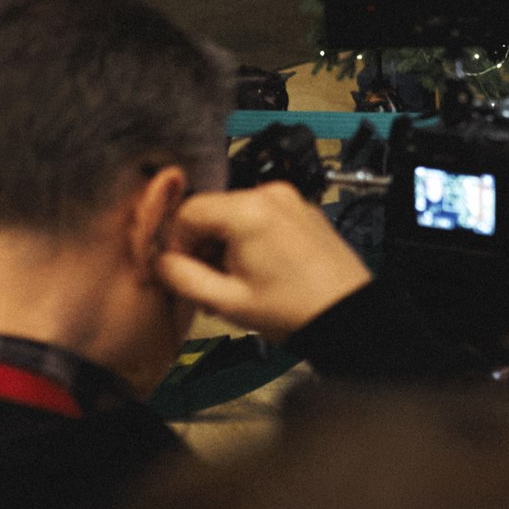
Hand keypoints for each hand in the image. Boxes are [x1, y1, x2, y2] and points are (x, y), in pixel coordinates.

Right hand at [161, 182, 371, 341]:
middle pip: (212, 211)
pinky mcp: (302, 211)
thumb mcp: (228, 301)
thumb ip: (183, 278)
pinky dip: (249, 239)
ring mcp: (290, 200)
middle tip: (208, 284)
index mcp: (248, 211)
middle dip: (202, 246)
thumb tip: (159, 262)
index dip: (176, 242)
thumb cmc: (295, 310)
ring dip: (224, 244)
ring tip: (234, 283)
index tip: (181, 269)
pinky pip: (260, 217)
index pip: (188, 210)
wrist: (349, 314)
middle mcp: (269, 194)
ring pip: (234, 214)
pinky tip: (256, 272)